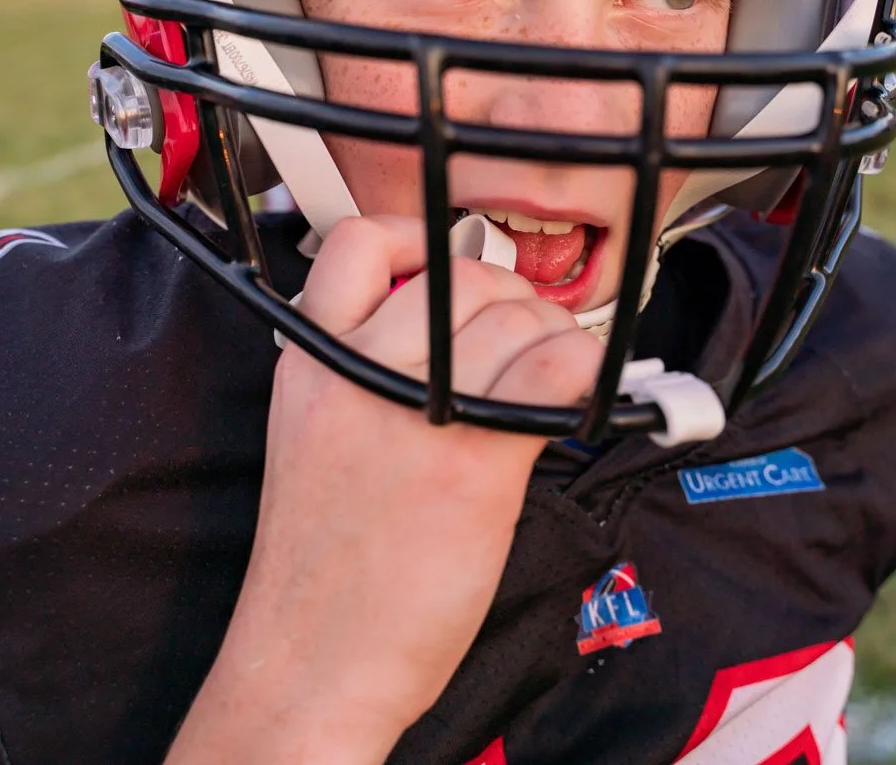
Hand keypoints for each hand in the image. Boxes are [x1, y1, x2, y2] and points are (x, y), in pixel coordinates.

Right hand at [166, 216, 600, 764]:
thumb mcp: (312, 430)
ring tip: (547, 384)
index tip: (451, 266)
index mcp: (312, 359)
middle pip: (464, 275)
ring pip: (519, 319)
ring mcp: (418, 415)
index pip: (361, 239)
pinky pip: (556, 373)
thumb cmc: (324, 558)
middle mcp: (359, 372)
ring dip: (554, 340)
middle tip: (523, 344)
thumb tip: (455, 315)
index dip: (422, 239)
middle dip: (512, 301)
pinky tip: (572, 404)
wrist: (315, 656)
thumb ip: (364, 363)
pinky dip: (583, 374)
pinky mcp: (474, 466)